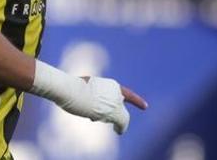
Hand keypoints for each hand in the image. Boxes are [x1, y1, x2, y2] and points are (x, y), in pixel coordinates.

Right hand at [29, 61, 147, 134]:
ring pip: (121, 116)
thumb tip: (94, 113)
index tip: (145, 107)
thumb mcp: (82, 91)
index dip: (135, 101)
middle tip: (118, 126)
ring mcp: (116, 102)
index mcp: (110, 85)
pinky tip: (119, 132)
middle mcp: (116, 92)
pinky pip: (123, 123)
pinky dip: (121, 128)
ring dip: (114, 122)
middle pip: (120, 108)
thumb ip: (92, 99)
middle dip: (118, 116)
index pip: (125, 93)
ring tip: (101, 121)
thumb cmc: (71, 89)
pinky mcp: (116, 113)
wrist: (71, 90)